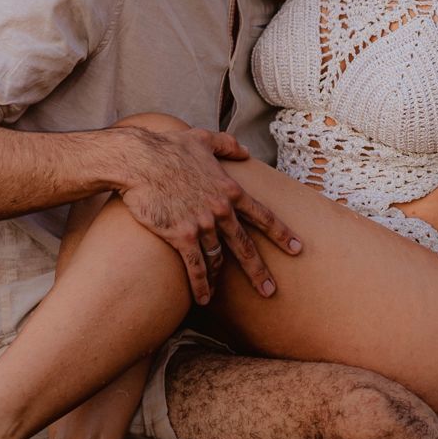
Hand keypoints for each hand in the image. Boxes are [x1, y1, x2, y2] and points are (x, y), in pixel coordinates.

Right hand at [113, 126, 301, 304]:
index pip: (262, 216)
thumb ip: (227, 145)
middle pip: (245, 246)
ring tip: (219, 295)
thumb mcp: (203, 139)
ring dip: (219, 280)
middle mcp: (221, 210)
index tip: (297, 248)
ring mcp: (202, 224)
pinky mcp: (181, 236)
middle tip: (270, 290)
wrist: (140, 160)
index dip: (281, 234)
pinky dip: (200, 285)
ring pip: (217, 259)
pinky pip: (195, 266)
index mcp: (230, 190)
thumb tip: (245, 151)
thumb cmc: (168, 147)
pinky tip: (203, 298)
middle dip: (259, 271)